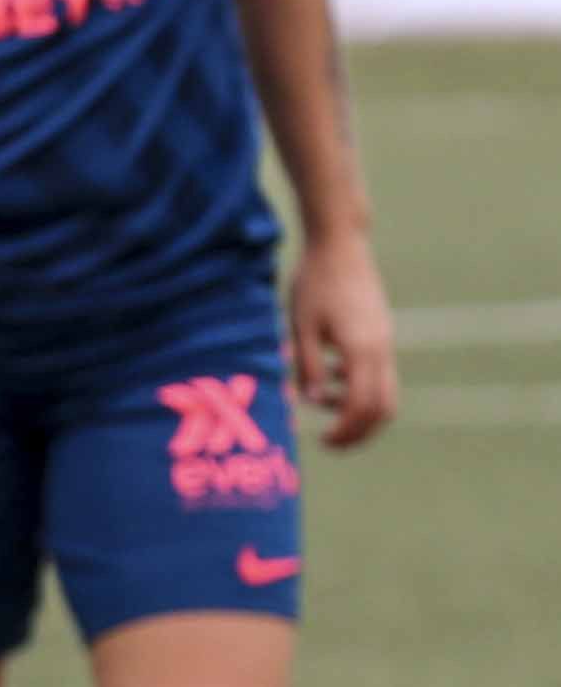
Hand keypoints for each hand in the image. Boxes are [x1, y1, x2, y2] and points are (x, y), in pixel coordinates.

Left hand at [289, 229, 399, 446]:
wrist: (340, 245)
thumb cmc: (315, 283)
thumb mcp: (301, 327)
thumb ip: (309, 366)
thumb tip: (313, 401)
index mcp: (362, 350)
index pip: (362, 406)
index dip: (344, 431)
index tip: (322, 441)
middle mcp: (381, 348)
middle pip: (385, 407)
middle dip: (359, 431)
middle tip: (329, 441)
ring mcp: (385, 340)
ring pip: (386, 392)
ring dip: (359, 409)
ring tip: (323, 403)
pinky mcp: (381, 333)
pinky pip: (380, 372)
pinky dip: (360, 386)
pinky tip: (331, 377)